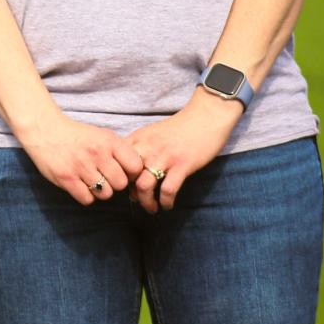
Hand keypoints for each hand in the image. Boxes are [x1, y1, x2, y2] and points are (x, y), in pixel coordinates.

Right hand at [21, 112, 142, 205]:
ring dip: (100, 191)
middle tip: (104, 177)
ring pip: (105, 194)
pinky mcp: (66, 178)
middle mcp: (97, 153)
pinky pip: (87, 199)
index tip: (123, 172)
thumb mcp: (102, 135)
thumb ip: (119, 151)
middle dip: (114, 183)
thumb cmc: (77, 136)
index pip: (135, 167)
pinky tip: (80, 185)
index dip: (131, 173)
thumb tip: (136, 173)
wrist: (44, 130)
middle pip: (121, 184)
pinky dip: (85, 195)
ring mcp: (81, 166)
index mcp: (109, 141)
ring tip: (91, 180)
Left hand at [127, 90, 242, 211]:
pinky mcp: (182, 165)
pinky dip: (166, 202)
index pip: (117, 161)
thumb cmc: (179, 127)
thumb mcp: (153, 133)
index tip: (125, 186)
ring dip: (146, 202)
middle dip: (129, 193)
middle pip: (127, 176)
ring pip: (144, 186)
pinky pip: (168, 190)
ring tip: (151, 208)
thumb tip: (131, 173)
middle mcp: (148, 148)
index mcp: (139, 139)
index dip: (118, 177)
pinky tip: (168, 205)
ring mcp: (164, 157)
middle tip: (137, 200)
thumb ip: (140, 148)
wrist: (206, 116)